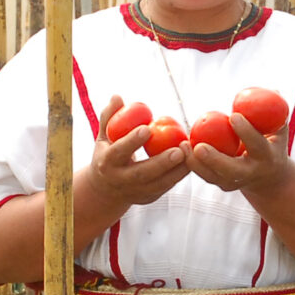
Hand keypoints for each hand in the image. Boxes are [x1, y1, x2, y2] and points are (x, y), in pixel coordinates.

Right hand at [83, 95, 191, 211]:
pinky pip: (165, 187)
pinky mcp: (148, 198)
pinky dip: (178, 176)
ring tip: (189, 153)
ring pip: (158, 184)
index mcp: (106, 162)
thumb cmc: (107, 155)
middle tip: (179, 148)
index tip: (148, 128)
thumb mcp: (104, 137)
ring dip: (176, 171)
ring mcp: (135, 192)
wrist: (104, 191)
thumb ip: (109, 117)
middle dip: (161, 162)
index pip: (119, 152)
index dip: (132, 141)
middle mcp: (120, 180)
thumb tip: (117, 96)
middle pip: (142, 173)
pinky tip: (191, 162)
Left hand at [187, 107, 294, 198]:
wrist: (269, 179)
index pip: (257, 145)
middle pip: (231, 170)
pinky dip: (191, 163)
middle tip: (199, 146)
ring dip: (195, 162)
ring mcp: (234, 182)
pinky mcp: (220, 184)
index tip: (233, 115)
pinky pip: (204, 175)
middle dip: (214, 159)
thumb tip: (272, 88)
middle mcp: (250, 173)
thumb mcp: (279, 130)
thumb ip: (275, 111)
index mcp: (267, 158)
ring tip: (183, 145)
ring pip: (212, 176)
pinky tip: (181, 149)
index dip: (246, 131)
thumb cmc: (273, 145)